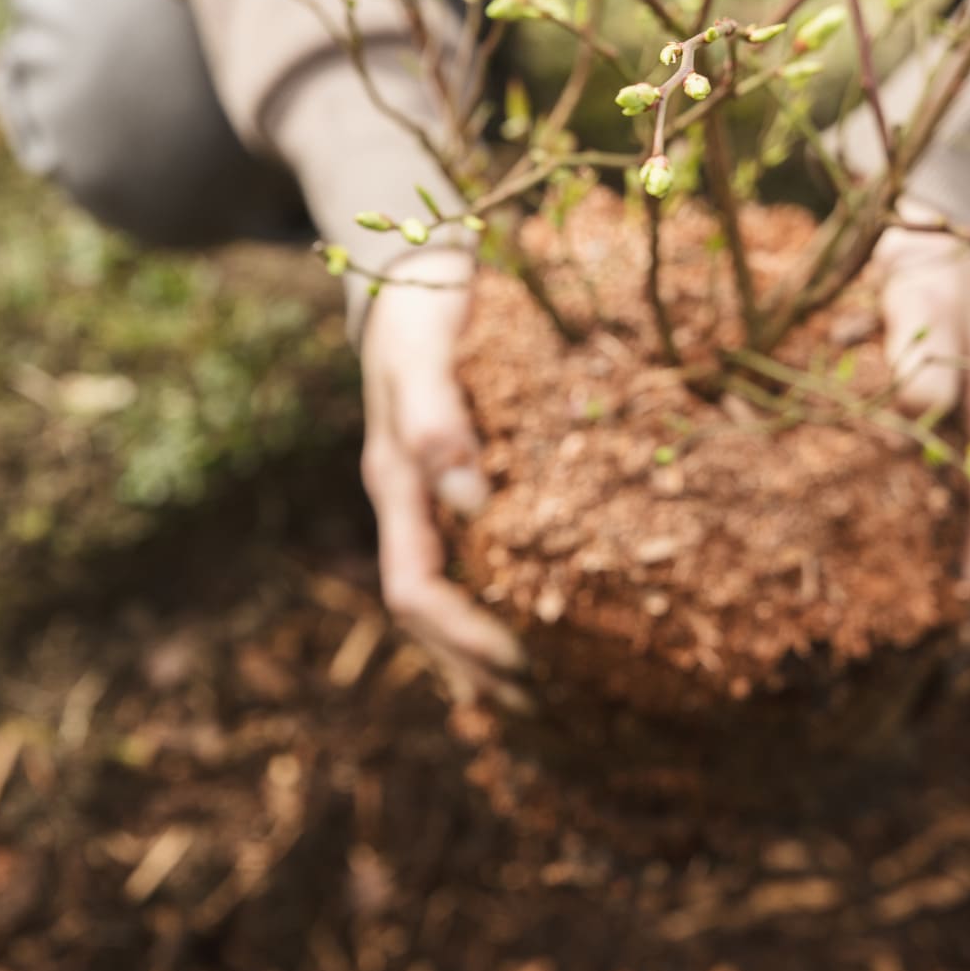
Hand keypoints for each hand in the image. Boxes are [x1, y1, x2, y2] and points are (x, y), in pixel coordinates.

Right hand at [357, 248, 527, 708]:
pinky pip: (491, 554)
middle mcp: (416, 501)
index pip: (416, 592)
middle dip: (486, 666)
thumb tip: (469, 500)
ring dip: (501, 643)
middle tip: (557, 710)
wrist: (416, 260)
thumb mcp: (422, 347)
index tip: (524, 668)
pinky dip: (521, 593)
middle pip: (437, 613)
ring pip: (463, 590)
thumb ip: (436, 417)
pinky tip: (573, 611)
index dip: (463, 640)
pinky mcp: (473, 474)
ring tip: (566, 688)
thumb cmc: (420, 300)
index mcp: (396, 483)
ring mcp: (440, 492)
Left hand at [873, 223, 969, 594]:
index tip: (968, 590)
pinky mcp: (915, 392)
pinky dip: (883, 467)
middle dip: (951, 538)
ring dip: (914, 508)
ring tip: (883, 555)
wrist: (921, 221)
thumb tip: (919, 416)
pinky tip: (848, 491)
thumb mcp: (930, 301)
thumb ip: (925, 356)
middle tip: (920, 593)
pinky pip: (902, 444)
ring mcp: (950, 403)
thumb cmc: (934, 260)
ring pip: (935, 472)